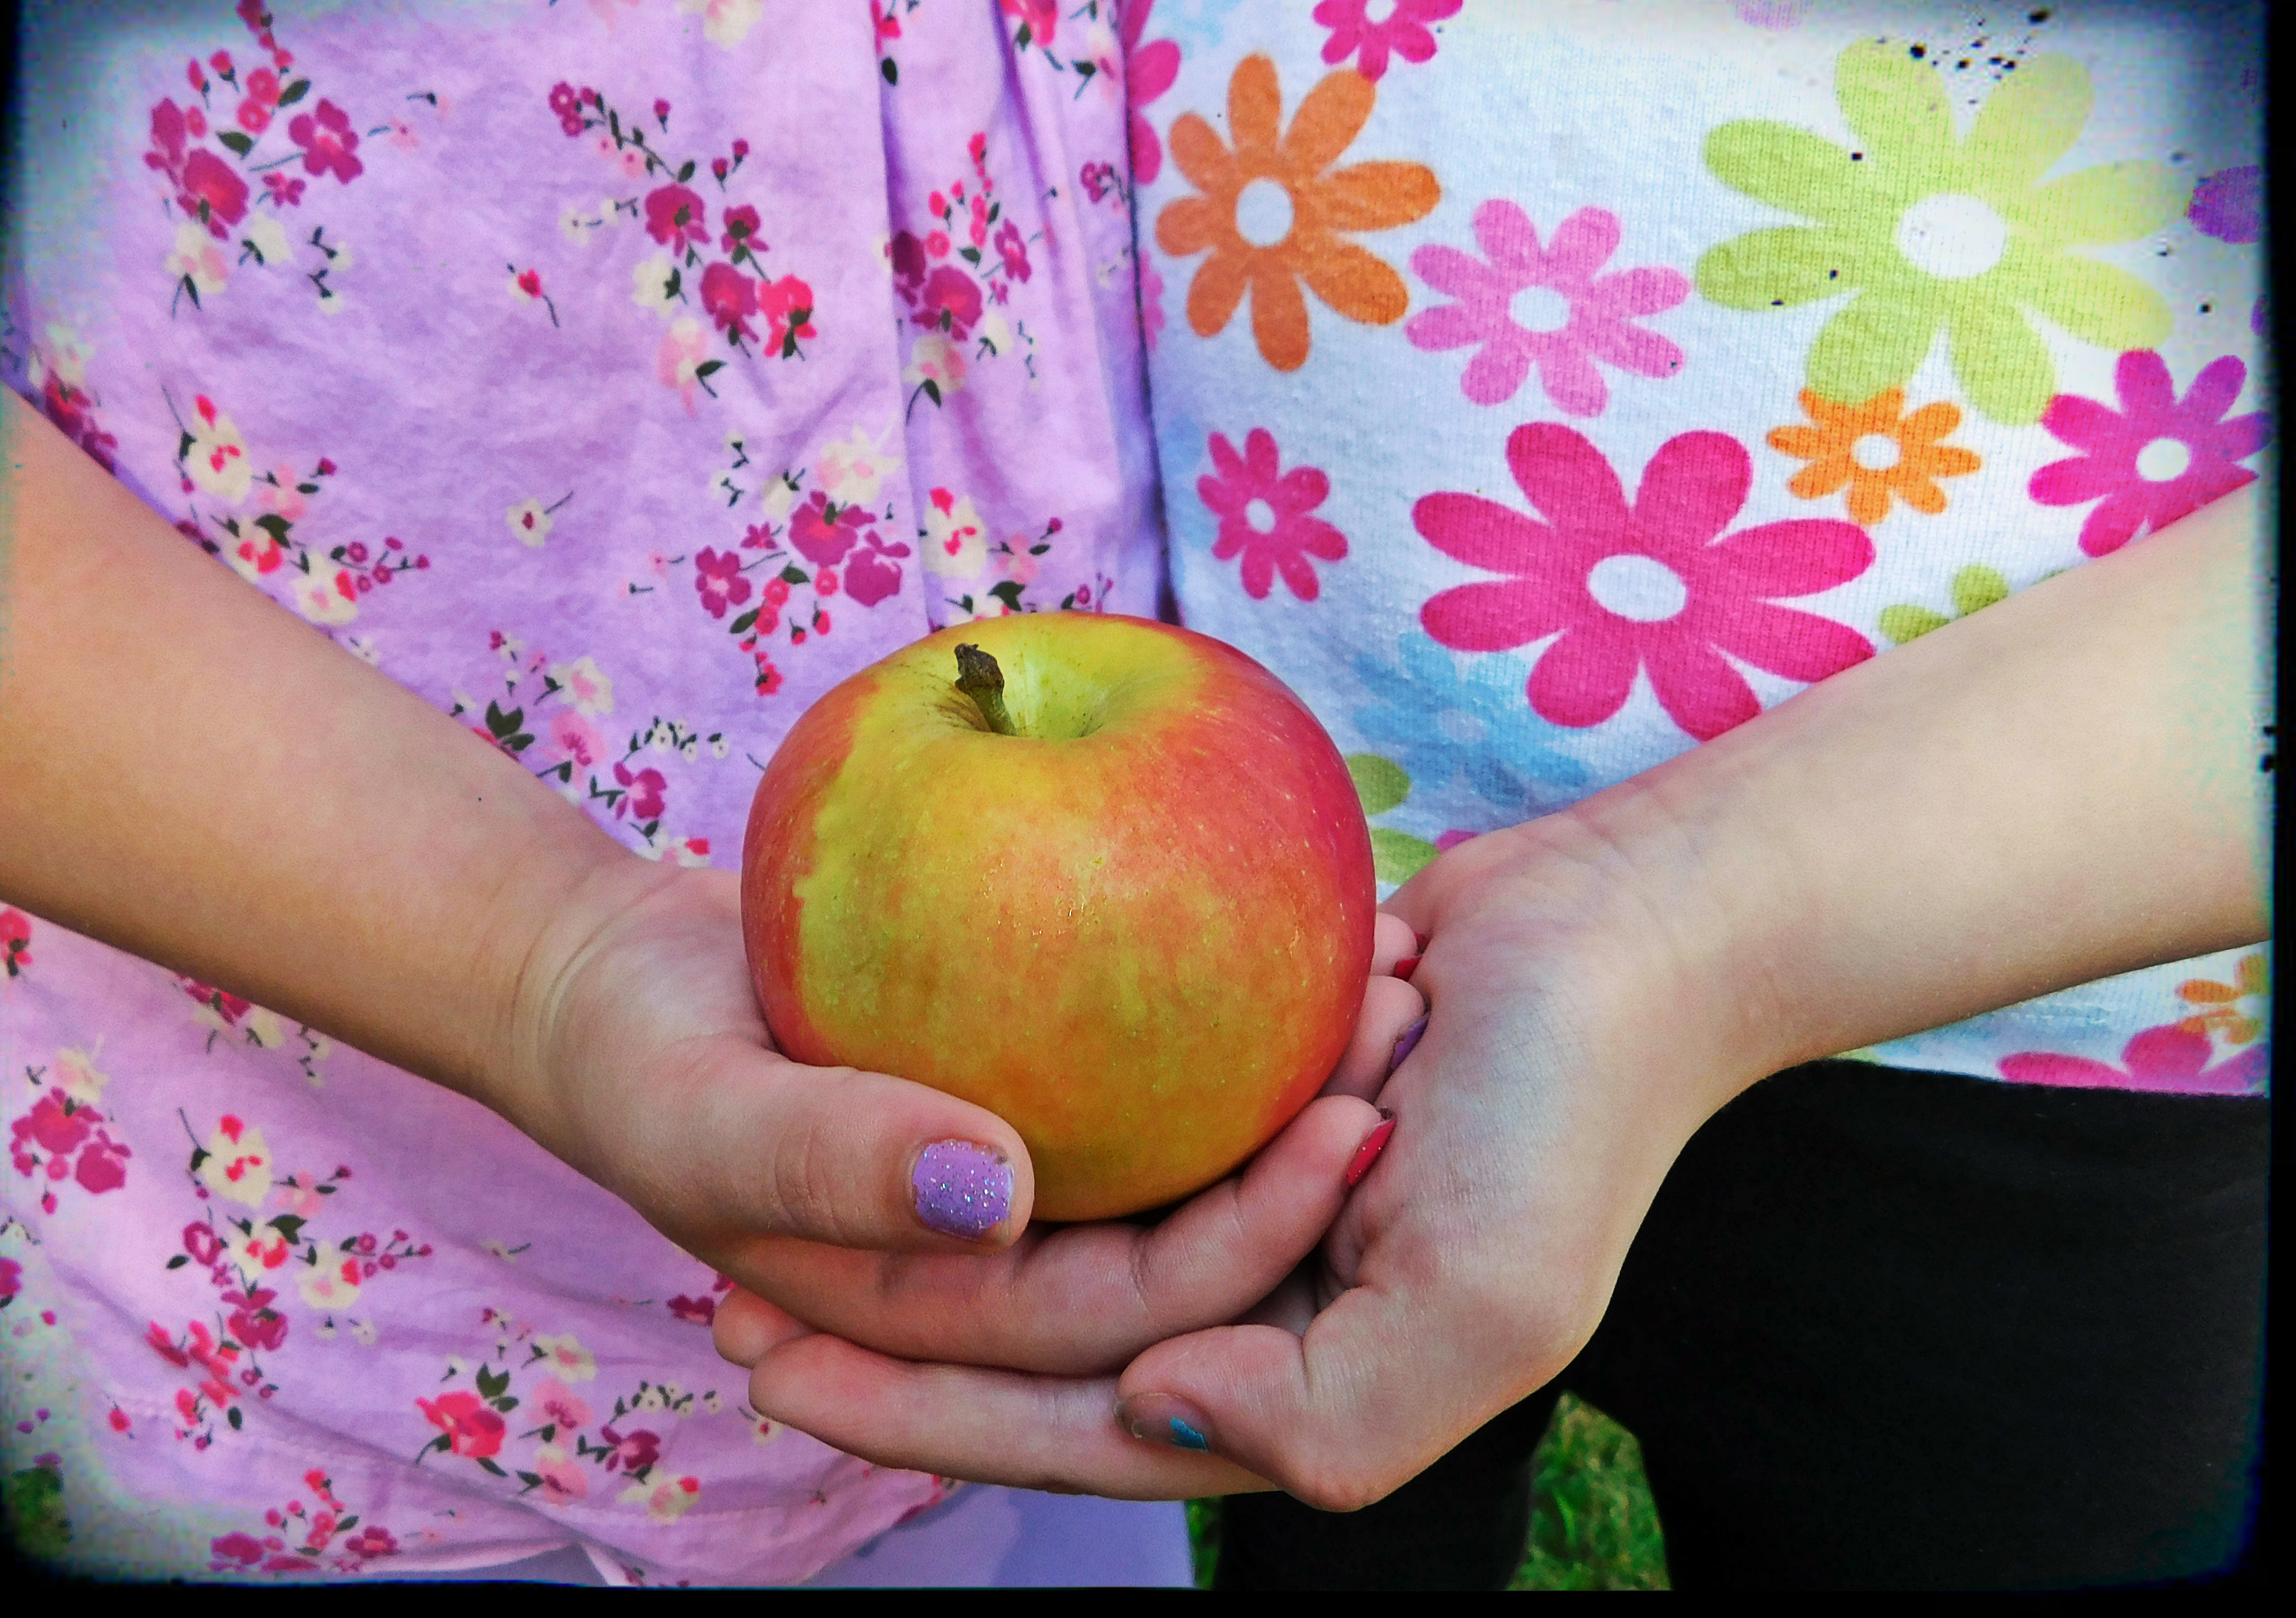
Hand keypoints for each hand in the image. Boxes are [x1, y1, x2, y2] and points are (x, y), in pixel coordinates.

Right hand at [509, 858, 1419, 1395]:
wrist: (615, 978)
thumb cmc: (634, 1056)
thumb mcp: (701, 1115)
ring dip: (1287, 1100)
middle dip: (1311, 1180)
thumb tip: (999, 1191)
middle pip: (1195, 1259)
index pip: (1130, 1319)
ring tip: (1394, 995)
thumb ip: (830, 1163)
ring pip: (1185, 1170)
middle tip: (1406, 1044)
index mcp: (946, 1330)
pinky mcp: (1027, 1094)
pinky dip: (1219, 1024)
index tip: (1349, 1128)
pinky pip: (1144, 1076)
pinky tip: (1308, 943)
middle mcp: (1003, 1277)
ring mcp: (1020, 1187)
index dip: (1248, 1242)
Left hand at [718, 814, 1709, 1501]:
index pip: (1074, 1427)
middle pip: (1038, 1344)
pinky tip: (897, 1087)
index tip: (772, 1366)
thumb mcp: (1490, 1301)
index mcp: (1301, 1381)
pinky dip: (1003, 1126)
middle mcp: (1261, 1305)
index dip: (923, 1421)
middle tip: (730, 1291)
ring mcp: (1245, 1199)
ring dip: (926, 1230)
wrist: (1630, 933)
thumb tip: (1148, 1418)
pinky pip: (1098, 1130)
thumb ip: (1331, 1419)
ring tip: (782, 1198)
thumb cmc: (1571, 1114)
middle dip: (887, 1335)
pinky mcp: (1238, 1097)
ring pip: (1053, 1240)